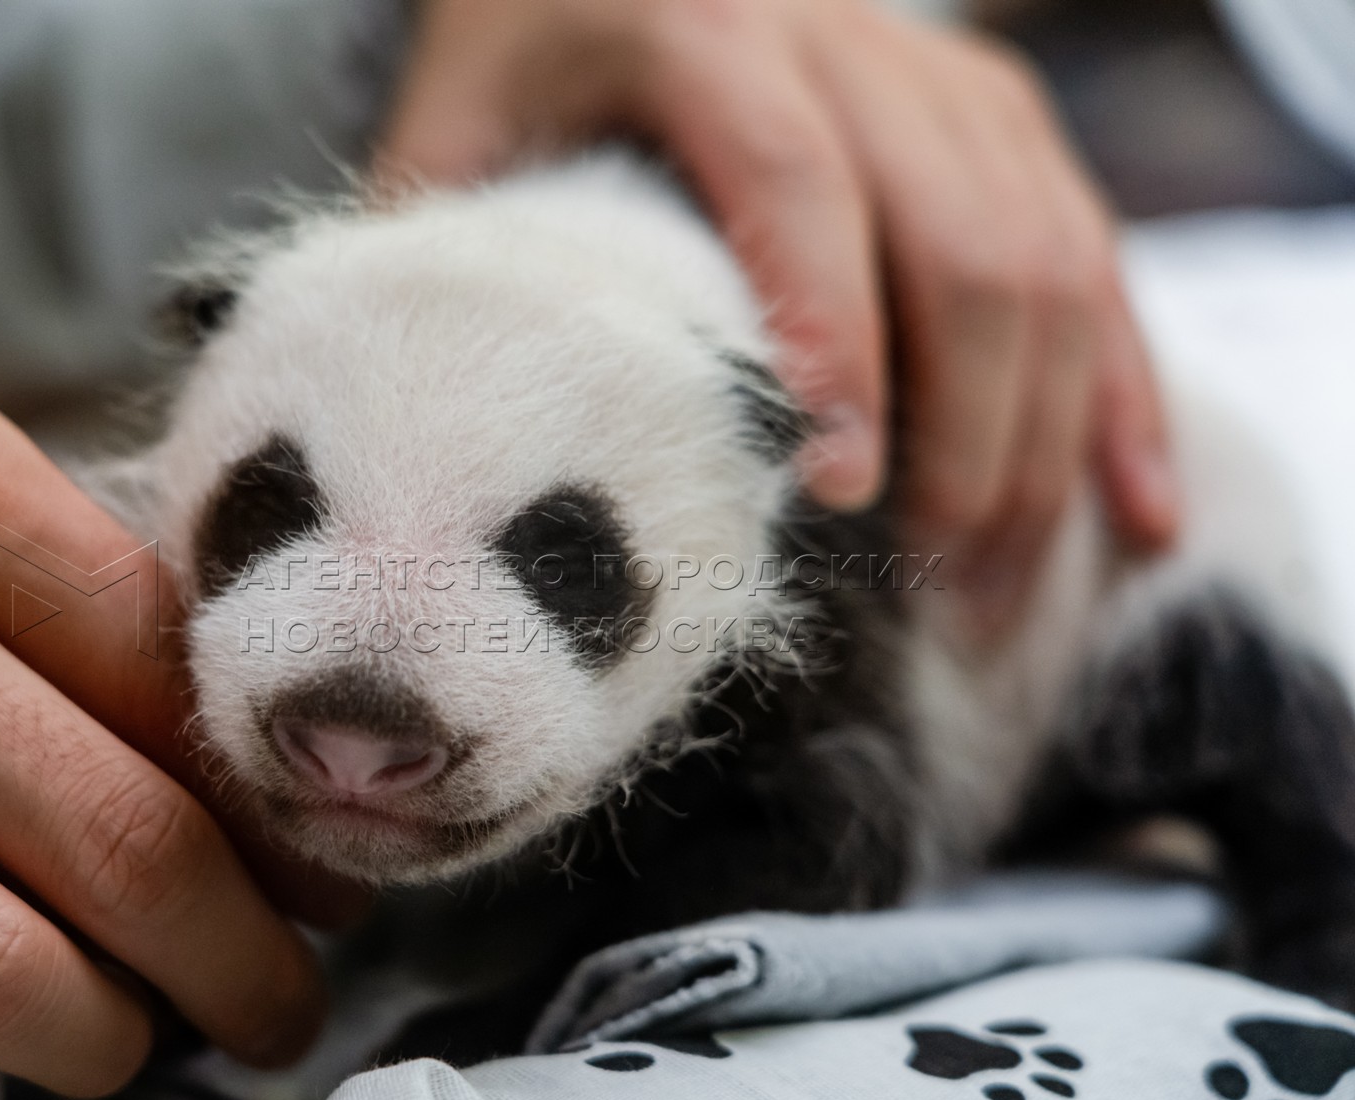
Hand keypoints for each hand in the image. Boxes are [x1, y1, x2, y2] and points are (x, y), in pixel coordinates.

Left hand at [381, 0, 1178, 595]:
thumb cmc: (524, 48)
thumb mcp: (459, 124)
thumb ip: (452, 253)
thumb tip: (421, 439)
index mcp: (700, 27)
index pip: (795, 183)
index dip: (834, 337)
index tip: (840, 489)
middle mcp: (848, 37)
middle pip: (960, 235)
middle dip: (968, 428)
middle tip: (933, 580)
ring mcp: (941, 74)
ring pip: (1049, 252)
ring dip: (1049, 432)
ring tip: (1004, 585)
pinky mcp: (998, 116)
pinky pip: (1094, 250)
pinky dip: (1125, 391)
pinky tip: (1137, 511)